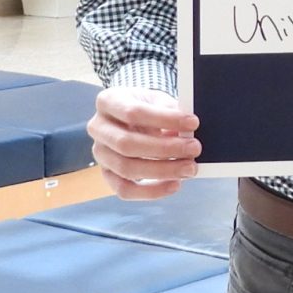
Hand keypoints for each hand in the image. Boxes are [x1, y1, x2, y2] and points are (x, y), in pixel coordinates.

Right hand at [90, 85, 200, 200]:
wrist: (132, 119)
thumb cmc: (147, 108)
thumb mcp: (158, 100)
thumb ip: (170, 112)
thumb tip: (188, 131)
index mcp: (108, 101)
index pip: (133, 112)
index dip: (165, 119)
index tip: (193, 123)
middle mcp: (98, 128)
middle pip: (127, 144)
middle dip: (165, 149)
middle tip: (194, 148)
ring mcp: (100, 153)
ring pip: (126, 168)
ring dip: (162, 171)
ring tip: (189, 168)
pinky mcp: (107, 174)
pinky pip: (125, 190)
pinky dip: (151, 191)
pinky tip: (174, 185)